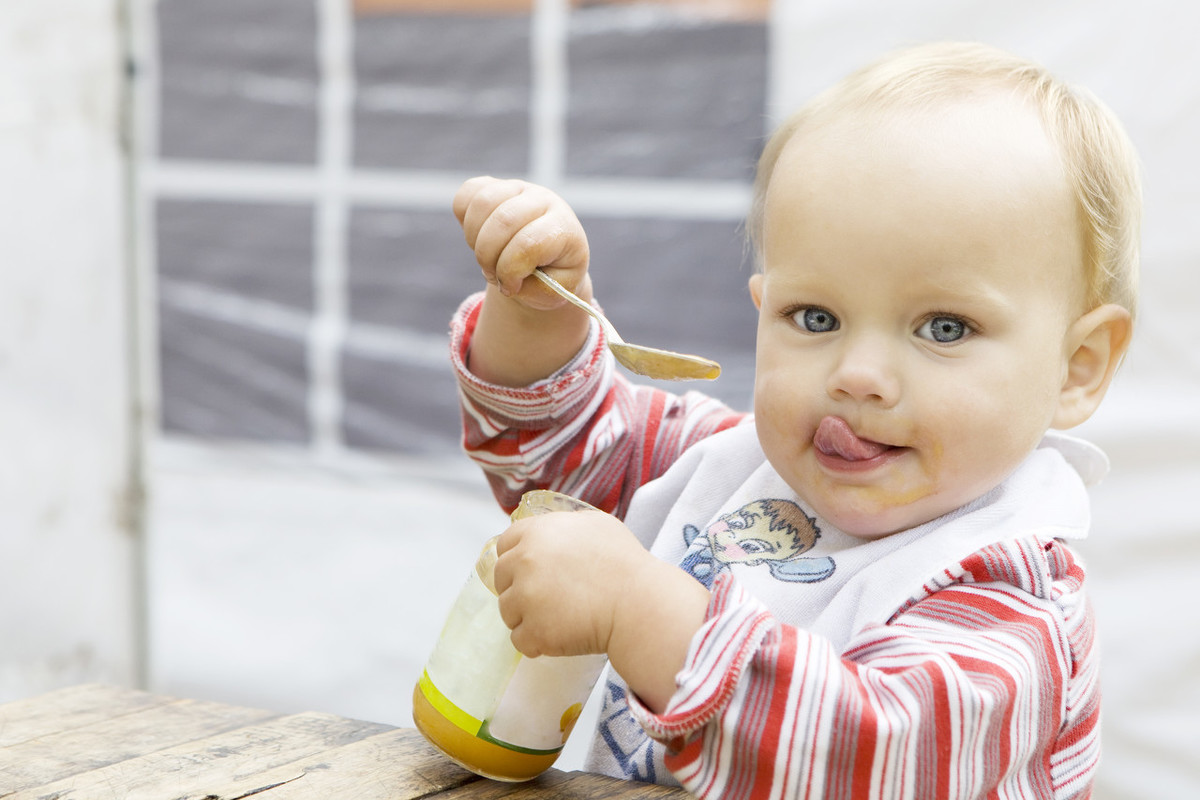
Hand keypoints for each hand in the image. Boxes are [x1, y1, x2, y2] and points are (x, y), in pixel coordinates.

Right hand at [453, 176, 590, 310]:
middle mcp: (543, 200)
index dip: (510, 271)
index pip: (529, 243)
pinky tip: (478, 237)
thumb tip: (509, 275)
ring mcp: (517, 188)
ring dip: (475, 240)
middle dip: (488, 257)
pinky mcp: (493, 185)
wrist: (546, 258)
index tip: (510, 288)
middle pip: (504, 221)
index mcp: (563, 227)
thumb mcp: (555, 291)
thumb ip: (537, 286)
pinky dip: (464, 220)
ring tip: (486, 257)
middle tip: (493, 275)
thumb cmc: (551, 275)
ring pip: (483, 202)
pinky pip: (467, 194)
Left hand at [492, 510, 645, 657]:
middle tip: (547, 599)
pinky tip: (559, 636)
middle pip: (502, 579)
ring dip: (527, 617)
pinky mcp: (534, 631)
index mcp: (537, 533)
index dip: (516, 558)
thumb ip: (563, 526)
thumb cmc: (625, 563)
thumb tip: (549, 533)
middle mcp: (525, 561)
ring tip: (559, 618)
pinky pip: (520, 640)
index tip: (529, 571)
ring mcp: (526, 598)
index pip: (505, 544)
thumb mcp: (595, 525)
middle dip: (519, 588)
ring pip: (508, 612)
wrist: (639, 603)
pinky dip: (537, 642)